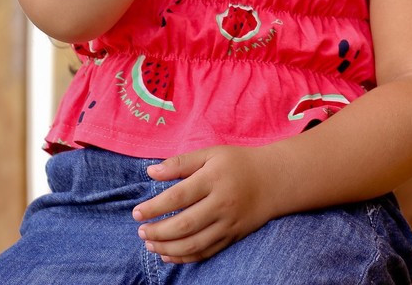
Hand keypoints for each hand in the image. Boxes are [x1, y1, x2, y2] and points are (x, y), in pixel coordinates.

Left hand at [132, 144, 277, 262]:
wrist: (275, 180)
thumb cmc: (237, 163)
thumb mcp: (210, 154)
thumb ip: (180, 163)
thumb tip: (150, 172)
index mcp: (213, 179)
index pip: (178, 196)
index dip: (154, 207)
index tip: (136, 212)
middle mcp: (222, 203)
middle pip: (185, 224)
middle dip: (158, 231)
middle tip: (140, 231)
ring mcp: (229, 223)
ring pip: (195, 243)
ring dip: (168, 247)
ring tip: (149, 244)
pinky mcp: (233, 236)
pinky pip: (207, 252)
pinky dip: (185, 257)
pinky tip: (168, 255)